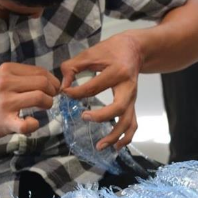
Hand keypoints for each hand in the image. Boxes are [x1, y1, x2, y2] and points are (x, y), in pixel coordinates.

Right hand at [0, 61, 61, 140]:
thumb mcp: (2, 78)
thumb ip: (22, 77)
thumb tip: (49, 80)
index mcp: (7, 70)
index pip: (40, 71)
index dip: (52, 81)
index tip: (52, 89)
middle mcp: (6, 83)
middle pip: (43, 83)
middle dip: (52, 92)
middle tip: (50, 99)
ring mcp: (6, 102)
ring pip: (40, 98)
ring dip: (48, 104)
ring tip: (44, 108)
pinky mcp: (5, 121)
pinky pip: (27, 124)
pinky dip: (34, 124)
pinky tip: (32, 123)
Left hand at [59, 32, 143, 150]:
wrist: (134, 50)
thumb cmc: (111, 50)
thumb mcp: (91, 53)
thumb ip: (73, 67)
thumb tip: (63, 87)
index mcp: (117, 72)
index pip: (94, 86)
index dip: (77, 92)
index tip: (65, 93)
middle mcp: (128, 88)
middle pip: (118, 108)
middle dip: (101, 116)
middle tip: (84, 117)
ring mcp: (132, 99)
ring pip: (127, 122)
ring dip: (115, 136)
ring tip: (100, 146)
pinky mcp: (133, 106)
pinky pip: (132, 125)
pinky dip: (126, 138)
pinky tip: (115, 147)